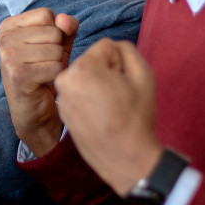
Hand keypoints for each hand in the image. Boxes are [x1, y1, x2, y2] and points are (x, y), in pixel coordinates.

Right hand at [0, 8, 78, 156]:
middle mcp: (3, 39)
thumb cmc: (45, 73)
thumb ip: (65, 27)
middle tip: (44, 65)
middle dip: (57, 50)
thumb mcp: (57, 44)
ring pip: (56, 50)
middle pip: (53, 32)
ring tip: (44, 74)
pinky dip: (56, 77)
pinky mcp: (18, 75)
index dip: (55, 32)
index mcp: (8, 26)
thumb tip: (66, 20)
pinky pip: (55, 67)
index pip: (46, 14)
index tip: (43, 49)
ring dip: (57, 64)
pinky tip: (44, 84)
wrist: (35, 111)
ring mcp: (8, 57)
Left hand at [54, 39, 161, 194]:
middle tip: (118, 96)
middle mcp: (65, 80)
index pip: (106, 47)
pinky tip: (101, 116)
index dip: (121, 64)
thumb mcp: (143, 74)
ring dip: (97, 87)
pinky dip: (89, 100)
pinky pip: (79, 94)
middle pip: (93, 62)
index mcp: (82, 67)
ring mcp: (61, 97)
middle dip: (107, 73)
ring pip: (86, 78)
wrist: (124, 157)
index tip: (124, 83)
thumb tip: (113, 48)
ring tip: (110, 107)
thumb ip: (126, 49)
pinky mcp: (62, 111)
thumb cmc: (135, 116)